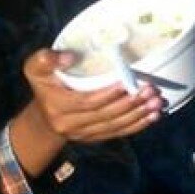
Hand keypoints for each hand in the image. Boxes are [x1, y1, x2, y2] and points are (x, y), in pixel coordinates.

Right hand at [22, 49, 163, 142]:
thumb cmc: (45, 84)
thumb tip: (70, 56)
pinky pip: (117, 133)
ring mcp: (83, 134)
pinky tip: (153, 117)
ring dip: (138, 115)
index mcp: (58, 106)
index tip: (127, 83)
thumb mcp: (36, 68)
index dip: (108, 95)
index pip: (87, 102)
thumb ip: (46, 59)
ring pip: (114, 126)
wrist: (43, 116)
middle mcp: (69, 124)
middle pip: (104, 116)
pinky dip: (136, 126)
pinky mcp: (94, 137)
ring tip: (157, 103)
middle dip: (130, 104)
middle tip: (151, 91)